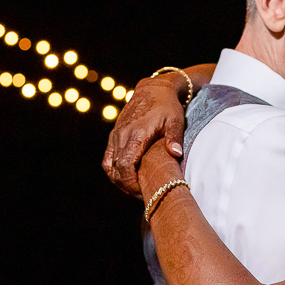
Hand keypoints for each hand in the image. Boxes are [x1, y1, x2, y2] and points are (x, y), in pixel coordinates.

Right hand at [102, 74, 186, 196]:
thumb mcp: (176, 120)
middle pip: (116, 170)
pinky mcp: (114, 135)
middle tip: (144, 196)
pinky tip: (126, 178)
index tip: (143, 192)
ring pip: (110, 166)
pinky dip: (113, 171)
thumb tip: (176, 154)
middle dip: (127, 187)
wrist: (153, 89)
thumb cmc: (168, 106)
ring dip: (119, 181)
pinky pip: (108, 158)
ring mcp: (116, 135)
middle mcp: (122, 135)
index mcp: (136, 134)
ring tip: (136, 189)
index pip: (126, 166)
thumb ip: (175, 137)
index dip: (131, 184)